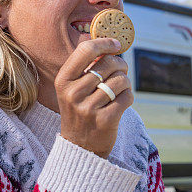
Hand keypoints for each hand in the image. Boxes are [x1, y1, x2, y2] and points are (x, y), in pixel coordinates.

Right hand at [55, 38, 133, 158]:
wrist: (80, 147)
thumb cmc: (80, 111)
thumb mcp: (73, 89)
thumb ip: (87, 67)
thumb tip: (111, 44)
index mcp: (63, 81)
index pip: (86, 50)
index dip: (105, 43)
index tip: (116, 44)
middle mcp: (73, 93)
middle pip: (108, 64)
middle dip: (120, 65)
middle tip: (121, 71)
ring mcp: (88, 108)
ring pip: (120, 80)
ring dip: (125, 83)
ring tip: (119, 90)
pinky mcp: (105, 120)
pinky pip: (127, 97)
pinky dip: (128, 97)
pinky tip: (122, 102)